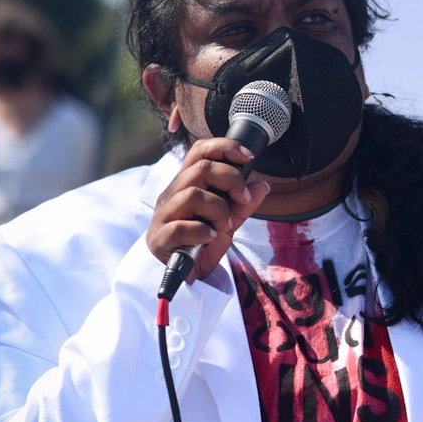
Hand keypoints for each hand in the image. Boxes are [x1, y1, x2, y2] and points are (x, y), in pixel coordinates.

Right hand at [147, 138, 270, 282]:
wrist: (187, 274)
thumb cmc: (203, 240)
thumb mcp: (229, 220)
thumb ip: (244, 203)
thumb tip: (262, 185)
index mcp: (187, 183)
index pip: (200, 151)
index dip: (224, 147)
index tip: (249, 157)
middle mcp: (172, 194)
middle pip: (201, 168)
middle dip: (231, 180)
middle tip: (241, 199)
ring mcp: (163, 215)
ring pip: (192, 195)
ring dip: (218, 210)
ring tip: (224, 226)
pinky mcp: (160, 238)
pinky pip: (182, 226)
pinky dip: (203, 231)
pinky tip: (210, 238)